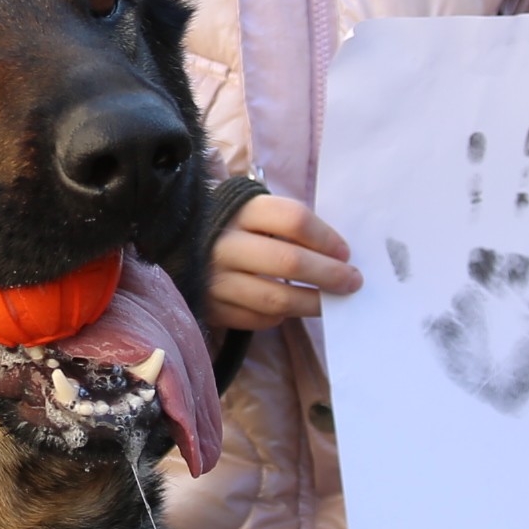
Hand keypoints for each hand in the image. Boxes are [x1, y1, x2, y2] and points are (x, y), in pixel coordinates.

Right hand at [207, 192, 361, 330]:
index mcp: (241, 210)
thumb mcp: (255, 213)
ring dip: (311, 303)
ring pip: (276, 298)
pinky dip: (279, 317)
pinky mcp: (210, 306)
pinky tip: (289, 308)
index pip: (294, 219)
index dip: (326, 238)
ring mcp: (215, 278)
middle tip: (352, 282)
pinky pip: (256, 319)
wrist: (177, 245)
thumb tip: (338, 255)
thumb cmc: (233, 227)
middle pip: (289, 261)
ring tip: (329, 302)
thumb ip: (289, 226)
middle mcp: (225, 243)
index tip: (345, 252)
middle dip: (329, 275)